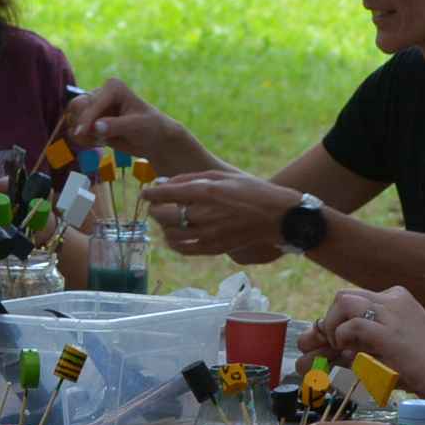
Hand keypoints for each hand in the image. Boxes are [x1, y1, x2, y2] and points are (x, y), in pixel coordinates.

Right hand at [60, 76, 183, 157]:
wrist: (155, 141)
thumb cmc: (151, 128)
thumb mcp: (137, 126)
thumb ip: (116, 126)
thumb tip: (96, 127)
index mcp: (113, 88)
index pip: (92, 102)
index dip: (86, 119)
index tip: (81, 134)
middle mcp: (101, 94)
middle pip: (76, 106)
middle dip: (81, 123)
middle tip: (92, 138)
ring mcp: (95, 109)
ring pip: (73, 118)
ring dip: (82, 133)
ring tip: (100, 141)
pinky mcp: (92, 122)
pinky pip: (76, 131)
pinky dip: (84, 139)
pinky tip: (100, 143)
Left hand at [141, 171, 292, 260]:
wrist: (278, 216)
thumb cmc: (251, 191)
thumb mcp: (221, 175)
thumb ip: (191, 179)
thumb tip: (163, 184)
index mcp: (207, 191)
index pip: (166, 193)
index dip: (151, 194)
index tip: (146, 194)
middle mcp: (205, 214)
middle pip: (164, 215)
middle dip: (155, 209)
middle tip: (156, 205)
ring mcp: (208, 234)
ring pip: (170, 234)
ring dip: (163, 226)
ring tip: (166, 220)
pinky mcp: (213, 249)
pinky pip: (183, 249)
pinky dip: (173, 242)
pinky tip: (175, 235)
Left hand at [307, 285, 424, 396]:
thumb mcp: (393, 348)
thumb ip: (364, 346)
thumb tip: (330, 353)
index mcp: (397, 299)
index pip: (356, 300)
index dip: (337, 320)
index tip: (331, 340)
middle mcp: (392, 299)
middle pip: (344, 297)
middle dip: (329, 320)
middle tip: (328, 343)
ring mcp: (390, 313)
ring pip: (343, 302)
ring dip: (332, 325)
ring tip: (336, 346)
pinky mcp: (388, 331)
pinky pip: (352, 325)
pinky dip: (342, 337)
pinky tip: (347, 350)